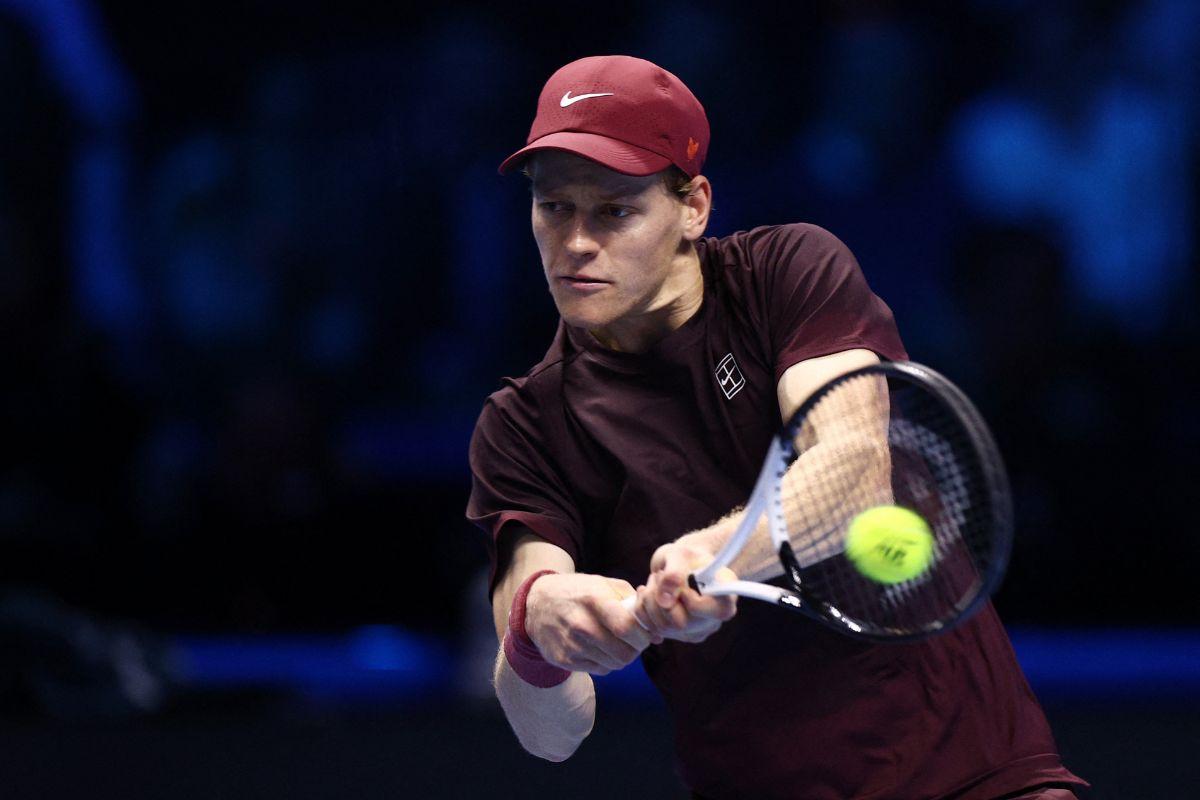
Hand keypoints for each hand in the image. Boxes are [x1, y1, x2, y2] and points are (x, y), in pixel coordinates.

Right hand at [524, 572, 656, 674]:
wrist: (537, 603)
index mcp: (593, 600)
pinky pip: (599, 670)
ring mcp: (571, 645)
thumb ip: (633, 604)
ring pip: (614, 664)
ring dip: (623, 656)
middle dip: (636, 649)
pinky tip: (601, 648)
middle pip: (624, 653)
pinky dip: (606, 662)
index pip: (627, 628)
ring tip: (618, 642)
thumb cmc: (578, 592)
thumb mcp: (604, 585)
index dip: (643, 635)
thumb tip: (658, 634)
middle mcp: (581, 625)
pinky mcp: (564, 660)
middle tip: (634, 641)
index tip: (645, 632)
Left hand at [636, 535, 736, 643]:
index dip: (692, 600)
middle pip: (682, 624)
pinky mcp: (679, 635)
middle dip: (661, 598)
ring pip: (664, 628)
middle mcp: (714, 618)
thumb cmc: (686, 557)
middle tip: (658, 575)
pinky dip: (643, 609)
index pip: (718, 611)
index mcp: (726, 595)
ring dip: (650, 601)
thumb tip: (665, 602)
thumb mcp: (679, 555)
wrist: (682, 565)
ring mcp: (697, 630)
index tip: (682, 583)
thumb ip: (673, 574)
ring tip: (655, 581)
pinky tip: (648, 593)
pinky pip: (653, 629)